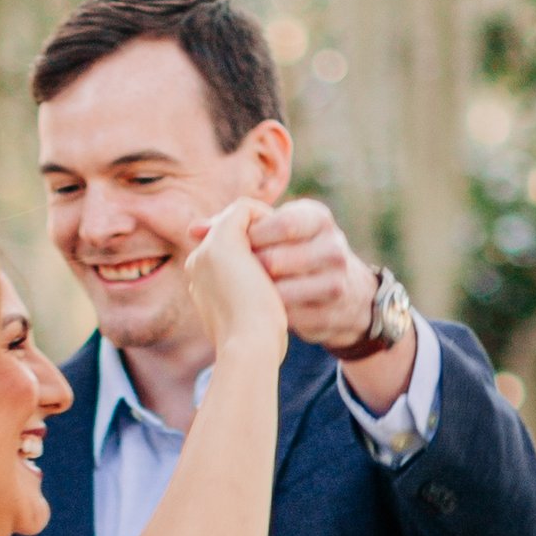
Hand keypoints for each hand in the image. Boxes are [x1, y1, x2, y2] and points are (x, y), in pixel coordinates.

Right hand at [183, 197, 287, 372]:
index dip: (248, 252)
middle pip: (226, 234)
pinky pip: (244, 208)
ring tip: (288, 242)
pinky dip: (265, 215)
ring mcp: (207, 250)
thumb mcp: (256, 321)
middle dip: (255, 235)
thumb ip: (258, 300)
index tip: (277, 262)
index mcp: (202, 285)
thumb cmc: (257, 342)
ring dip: (262, 227)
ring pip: (234, 220)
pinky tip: (284, 234)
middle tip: (285, 246)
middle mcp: (198, 264)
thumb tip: (275, 305)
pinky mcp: (223, 238)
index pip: (222, 255)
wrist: (250, 345)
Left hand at [243, 198, 378, 352]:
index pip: (283, 224)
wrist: (342, 295)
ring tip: (249, 295)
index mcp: (318, 218)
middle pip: (277, 260)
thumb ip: (233, 227)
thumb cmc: (292, 255)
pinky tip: (265, 312)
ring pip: (281, 292)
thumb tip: (193, 230)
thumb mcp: (275, 232)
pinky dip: (271, 316)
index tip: (239, 248)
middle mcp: (334, 248)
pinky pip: (288, 317)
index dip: (253, 237)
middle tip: (239, 276)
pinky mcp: (332, 315)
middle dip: (250, 270)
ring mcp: (336, 283)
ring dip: (258, 296)